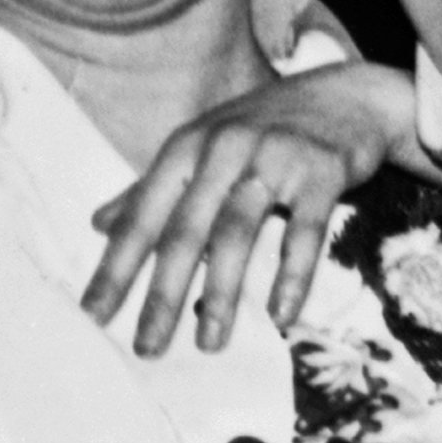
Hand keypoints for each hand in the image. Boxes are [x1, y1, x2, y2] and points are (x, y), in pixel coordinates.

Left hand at [81, 57, 422, 354]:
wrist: (347, 95)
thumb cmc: (265, 128)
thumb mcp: (201, 148)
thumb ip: (153, 187)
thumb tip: (98, 225)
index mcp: (184, 148)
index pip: (142, 217)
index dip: (116, 267)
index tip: (94, 315)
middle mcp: (222, 150)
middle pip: (185, 232)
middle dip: (164, 294)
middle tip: (148, 347)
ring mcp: (273, 158)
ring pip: (237, 233)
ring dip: (223, 294)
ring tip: (210, 341)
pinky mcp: (322, 171)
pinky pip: (305, 231)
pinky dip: (292, 275)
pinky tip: (281, 315)